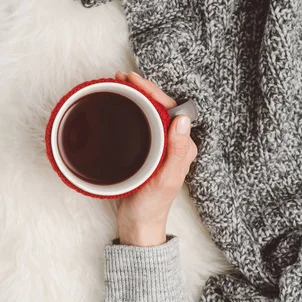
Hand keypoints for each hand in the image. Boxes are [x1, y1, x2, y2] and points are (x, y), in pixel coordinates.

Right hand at [114, 71, 197, 246]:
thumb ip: (177, 151)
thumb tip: (183, 118)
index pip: (171, 108)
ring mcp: (160, 146)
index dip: (153, 91)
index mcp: (183, 146)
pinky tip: (120, 105)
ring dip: (136, 97)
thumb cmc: (152, 206)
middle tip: (122, 77)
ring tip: (119, 84)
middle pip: (160, 107)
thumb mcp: (166, 179)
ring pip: (150, 113)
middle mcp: (173, 143)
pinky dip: (131, 110)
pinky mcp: (147, 151)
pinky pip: (141, 124)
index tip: (134, 81)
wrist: (138, 224)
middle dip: (143, 89)